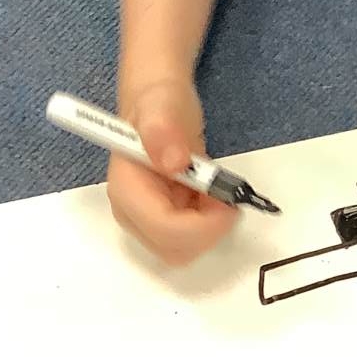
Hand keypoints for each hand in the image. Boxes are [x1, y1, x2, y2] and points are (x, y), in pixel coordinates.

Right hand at [107, 74, 236, 265]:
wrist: (159, 107)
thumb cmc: (158, 105)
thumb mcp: (162, 105)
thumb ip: (164, 130)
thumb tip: (174, 162)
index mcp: (126, 190)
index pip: (164, 229)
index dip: (203, 224)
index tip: (229, 201)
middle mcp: (132, 214)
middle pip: (175, 249)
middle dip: (208, 229)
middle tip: (225, 195)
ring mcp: (146, 222)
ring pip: (185, 250)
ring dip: (211, 227)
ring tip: (215, 191)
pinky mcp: (164, 223)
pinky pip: (192, 240)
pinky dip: (210, 223)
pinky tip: (210, 196)